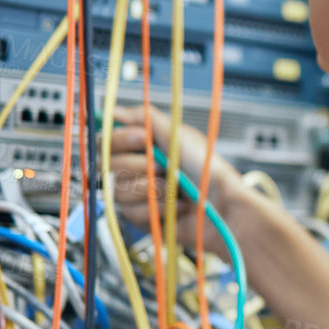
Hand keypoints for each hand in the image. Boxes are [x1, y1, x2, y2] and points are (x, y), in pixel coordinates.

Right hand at [107, 104, 244, 243]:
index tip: (143, 137)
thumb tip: (116, 111)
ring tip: (175, 187)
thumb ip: (145, 118)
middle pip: (108, 166)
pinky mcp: (142, 217)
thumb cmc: (206, 167)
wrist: (221, 202)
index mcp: (141, 147)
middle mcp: (135, 168)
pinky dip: (158, 207)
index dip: (121, 139)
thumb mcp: (177, 134)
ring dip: (151, 188)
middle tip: (164, 167)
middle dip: (139, 166)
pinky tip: (177, 205)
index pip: (108, 141)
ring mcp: (137, 194)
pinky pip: (131, 212)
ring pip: (119, 191)